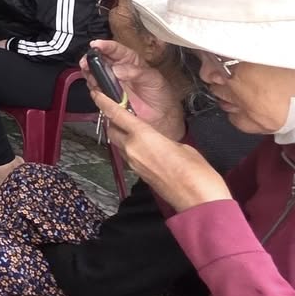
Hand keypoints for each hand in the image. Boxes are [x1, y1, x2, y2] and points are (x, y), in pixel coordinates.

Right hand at [84, 41, 184, 140]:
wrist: (162, 118)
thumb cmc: (161, 95)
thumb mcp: (153, 78)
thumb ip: (135, 71)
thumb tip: (117, 69)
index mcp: (130, 61)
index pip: (115, 49)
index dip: (105, 45)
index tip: (97, 44)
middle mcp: (118, 71)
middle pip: (100, 60)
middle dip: (91, 58)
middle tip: (88, 60)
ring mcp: (112, 84)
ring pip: (95, 74)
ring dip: (90, 72)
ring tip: (91, 73)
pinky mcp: (107, 97)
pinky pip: (96, 90)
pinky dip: (93, 87)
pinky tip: (95, 86)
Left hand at [100, 105, 232, 212]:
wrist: (198, 202)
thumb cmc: (196, 172)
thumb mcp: (182, 146)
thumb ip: (164, 139)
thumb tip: (159, 141)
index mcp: (143, 137)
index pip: (117, 115)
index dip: (104, 102)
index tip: (96, 93)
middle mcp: (132, 150)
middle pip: (113, 130)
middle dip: (113, 120)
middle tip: (120, 111)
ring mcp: (133, 164)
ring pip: (119, 144)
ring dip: (122, 135)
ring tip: (133, 128)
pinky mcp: (138, 174)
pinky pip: (128, 155)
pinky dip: (130, 147)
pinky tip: (143, 146)